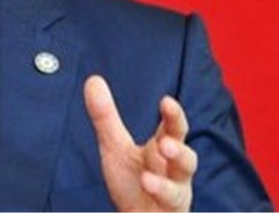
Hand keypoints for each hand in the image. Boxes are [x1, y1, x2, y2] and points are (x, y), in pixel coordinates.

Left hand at [84, 75, 196, 211]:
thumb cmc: (132, 183)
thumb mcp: (115, 147)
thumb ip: (105, 117)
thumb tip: (93, 79)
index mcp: (162, 150)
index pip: (173, 129)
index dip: (173, 116)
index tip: (166, 101)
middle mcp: (174, 171)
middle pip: (186, 156)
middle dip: (179, 148)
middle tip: (165, 140)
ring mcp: (175, 194)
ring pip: (183, 184)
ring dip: (172, 173)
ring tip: (157, 162)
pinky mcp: (171, 212)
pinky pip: (171, 204)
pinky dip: (161, 193)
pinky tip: (147, 184)